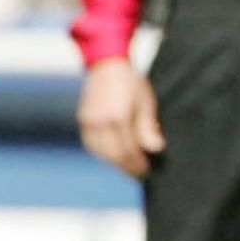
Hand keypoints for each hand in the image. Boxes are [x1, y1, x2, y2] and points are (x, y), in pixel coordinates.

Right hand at [77, 57, 164, 177]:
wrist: (107, 66)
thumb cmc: (131, 83)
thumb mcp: (146, 103)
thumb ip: (149, 128)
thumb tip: (156, 149)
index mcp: (118, 116)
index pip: (128, 150)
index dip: (138, 163)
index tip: (147, 171)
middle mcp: (100, 121)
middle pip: (114, 155)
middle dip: (128, 167)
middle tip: (140, 174)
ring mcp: (89, 122)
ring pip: (101, 153)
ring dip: (115, 164)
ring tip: (129, 168)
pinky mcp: (83, 121)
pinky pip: (92, 145)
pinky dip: (103, 154)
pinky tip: (114, 157)